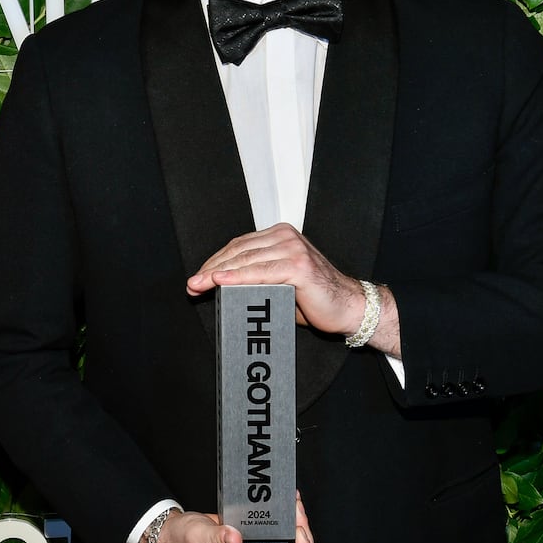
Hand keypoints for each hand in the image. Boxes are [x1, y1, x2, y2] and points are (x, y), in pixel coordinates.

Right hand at [152, 494, 316, 542]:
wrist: (172, 539)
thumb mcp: (198, 538)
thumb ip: (216, 538)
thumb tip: (236, 539)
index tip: (296, 529)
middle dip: (304, 534)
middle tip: (295, 509)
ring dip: (297, 525)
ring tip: (291, 501)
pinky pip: (279, 537)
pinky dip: (285, 520)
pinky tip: (281, 503)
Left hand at [186, 223, 398, 354]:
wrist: (349, 307)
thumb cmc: (314, 298)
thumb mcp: (278, 282)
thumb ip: (255, 276)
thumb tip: (219, 283)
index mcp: (280, 235)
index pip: (239, 246)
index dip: (215, 261)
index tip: (198, 277)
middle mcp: (286, 237)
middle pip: (238, 251)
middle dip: (211, 268)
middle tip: (193, 284)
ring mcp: (293, 249)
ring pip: (246, 261)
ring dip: (218, 274)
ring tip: (199, 286)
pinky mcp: (299, 266)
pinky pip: (261, 272)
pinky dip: (238, 278)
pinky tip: (221, 282)